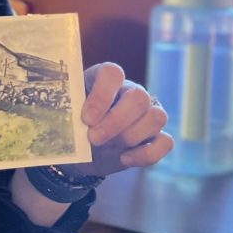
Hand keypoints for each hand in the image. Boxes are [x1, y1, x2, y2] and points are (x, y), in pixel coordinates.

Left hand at [68, 62, 171, 177]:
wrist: (82, 153)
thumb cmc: (73, 127)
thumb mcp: (67, 117)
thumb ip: (69, 112)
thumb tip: (70, 119)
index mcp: (106, 80)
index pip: (112, 73)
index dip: (101, 95)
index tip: (87, 118)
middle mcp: (131, 92)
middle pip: (139, 97)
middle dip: (116, 122)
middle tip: (93, 138)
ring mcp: (148, 114)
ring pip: (157, 117)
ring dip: (130, 136)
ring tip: (107, 147)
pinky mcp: (156, 137)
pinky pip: (166, 142)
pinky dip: (145, 154)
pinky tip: (124, 158)